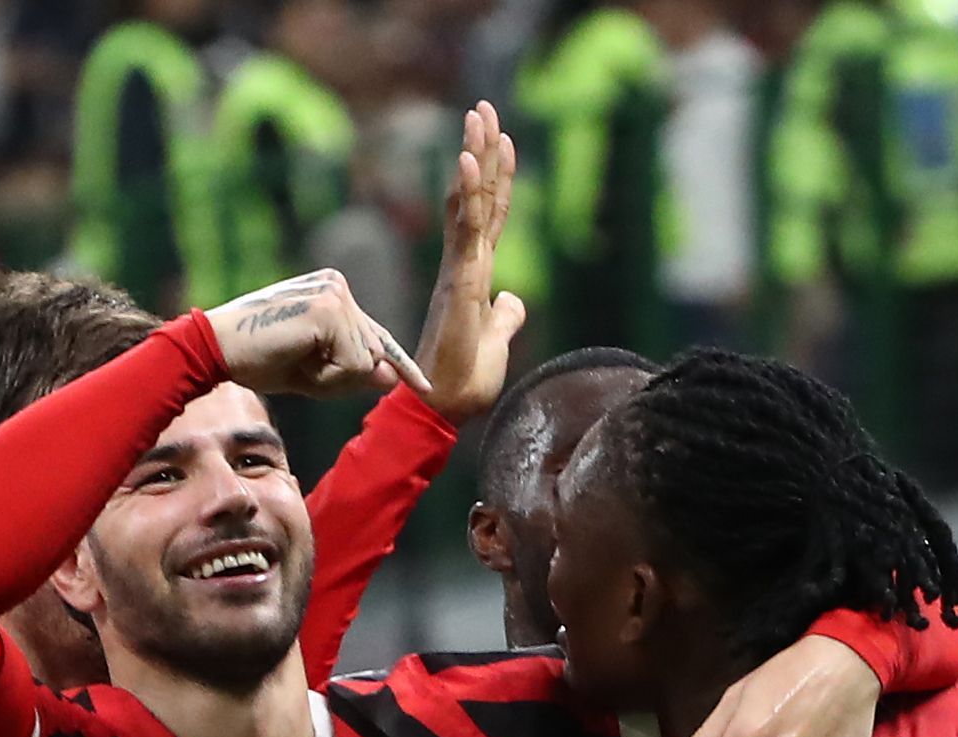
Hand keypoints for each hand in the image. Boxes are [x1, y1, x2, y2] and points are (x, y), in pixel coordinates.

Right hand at [205, 269, 418, 402]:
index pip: (373, 335)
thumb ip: (351, 374)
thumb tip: (390, 378)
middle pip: (372, 353)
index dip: (398, 364)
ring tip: (292, 360)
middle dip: (339, 379)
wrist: (215, 349)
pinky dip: (326, 377)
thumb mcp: (312, 372)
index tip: (423, 387)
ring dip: (330, 378)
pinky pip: (353, 364)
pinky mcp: (329, 311)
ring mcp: (335, 294)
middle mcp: (338, 286)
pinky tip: (296, 359)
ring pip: (364, 362)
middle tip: (295, 366)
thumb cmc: (256, 360)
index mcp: (334, 292)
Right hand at [412, 102, 528, 422]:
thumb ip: (505, 318)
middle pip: (478, 197)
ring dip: (475, 156)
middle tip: (482, 107)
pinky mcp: (460, 281)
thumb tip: (514, 301)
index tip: (502, 138)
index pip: (491, 216)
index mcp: (474, 275)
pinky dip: (468, 191)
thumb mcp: (497, 341)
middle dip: (482, 150)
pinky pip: (467, 228)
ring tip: (477, 115)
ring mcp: (461, 269)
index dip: (498, 177)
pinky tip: (467, 157)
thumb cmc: (464, 381)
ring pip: (471, 202)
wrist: (443, 408)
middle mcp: (464, 264)